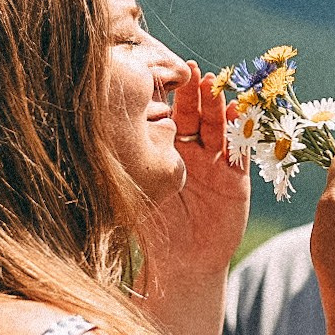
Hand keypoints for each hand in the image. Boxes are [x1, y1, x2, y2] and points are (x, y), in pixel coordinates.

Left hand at [144, 61, 249, 278]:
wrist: (180, 264)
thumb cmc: (153, 229)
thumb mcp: (139, 190)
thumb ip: (132, 165)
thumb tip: (95, 133)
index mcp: (169, 152)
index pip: (170, 116)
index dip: (169, 96)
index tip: (161, 74)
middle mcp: (194, 153)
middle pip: (196, 115)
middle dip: (195, 92)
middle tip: (191, 70)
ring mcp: (216, 164)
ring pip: (218, 127)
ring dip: (217, 105)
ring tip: (213, 83)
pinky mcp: (236, 179)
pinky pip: (239, 151)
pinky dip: (239, 132)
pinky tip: (237, 113)